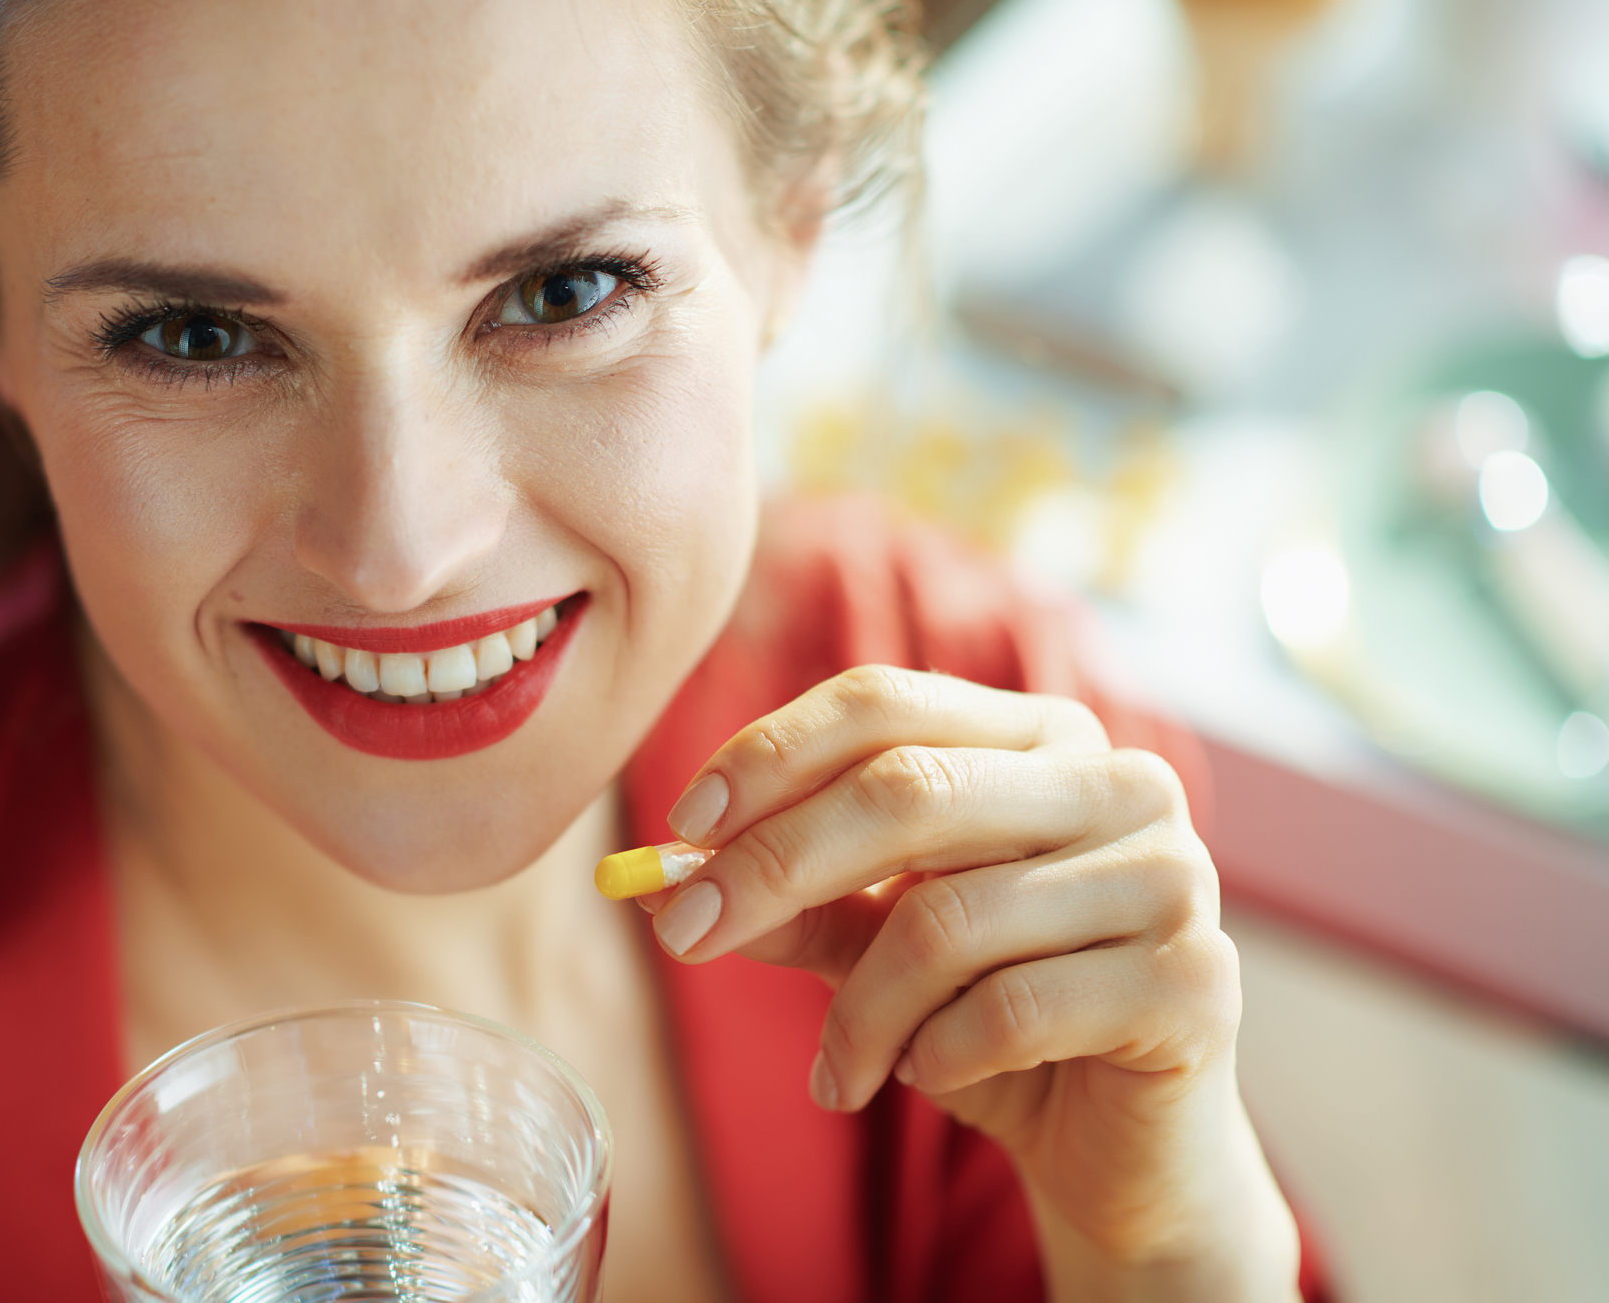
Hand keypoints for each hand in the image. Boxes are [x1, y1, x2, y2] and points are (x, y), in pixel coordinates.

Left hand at [636, 667, 1301, 1300]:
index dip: (772, 754)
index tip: (682, 824)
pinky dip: (936, 1055)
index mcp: (1042, 737)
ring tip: (837, 1068)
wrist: (1122, 1151)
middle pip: (907, 789)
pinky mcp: (1195, 982)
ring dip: (858, 1010)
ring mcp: (1173, 875)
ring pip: (948, 918)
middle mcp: (1121, 781)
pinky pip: (1012, 1008)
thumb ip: (792, 900)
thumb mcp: (874, 947)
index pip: (887, 702)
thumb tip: (657, 878)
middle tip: (684, 936)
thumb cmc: (992, 1021)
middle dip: (774, 865)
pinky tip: (929, 1077)